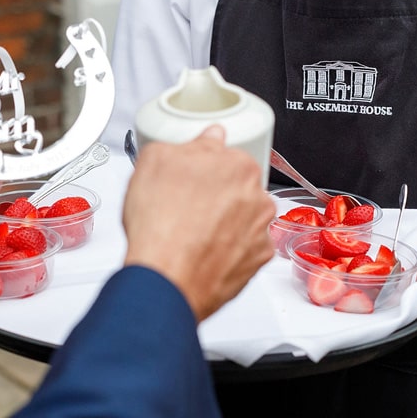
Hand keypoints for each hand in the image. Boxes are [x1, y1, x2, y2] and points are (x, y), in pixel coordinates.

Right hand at [123, 126, 273, 320]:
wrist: (167, 279)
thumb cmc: (161, 225)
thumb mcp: (155, 161)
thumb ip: (189, 143)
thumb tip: (207, 138)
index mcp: (238, 165)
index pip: (226, 157)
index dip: (204, 170)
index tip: (192, 179)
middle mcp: (258, 197)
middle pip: (238, 188)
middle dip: (216, 196)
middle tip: (188, 208)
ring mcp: (261, 231)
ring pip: (244, 218)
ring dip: (225, 223)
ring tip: (193, 234)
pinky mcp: (258, 261)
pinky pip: (245, 248)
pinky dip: (230, 250)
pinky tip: (205, 252)